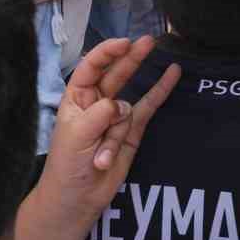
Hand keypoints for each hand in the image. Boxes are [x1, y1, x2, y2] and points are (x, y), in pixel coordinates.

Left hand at [16, 36, 180, 239]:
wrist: (77, 199)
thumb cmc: (67, 166)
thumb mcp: (77, 135)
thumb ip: (100, 114)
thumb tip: (122, 105)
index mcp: (76, 100)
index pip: (90, 68)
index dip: (105, 54)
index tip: (123, 44)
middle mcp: (97, 104)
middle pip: (115, 74)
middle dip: (130, 57)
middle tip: (147, 40)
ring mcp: (116, 117)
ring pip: (131, 96)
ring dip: (135, 90)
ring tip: (155, 50)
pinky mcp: (132, 131)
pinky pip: (148, 108)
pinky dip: (160, 91)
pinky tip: (172, 74)